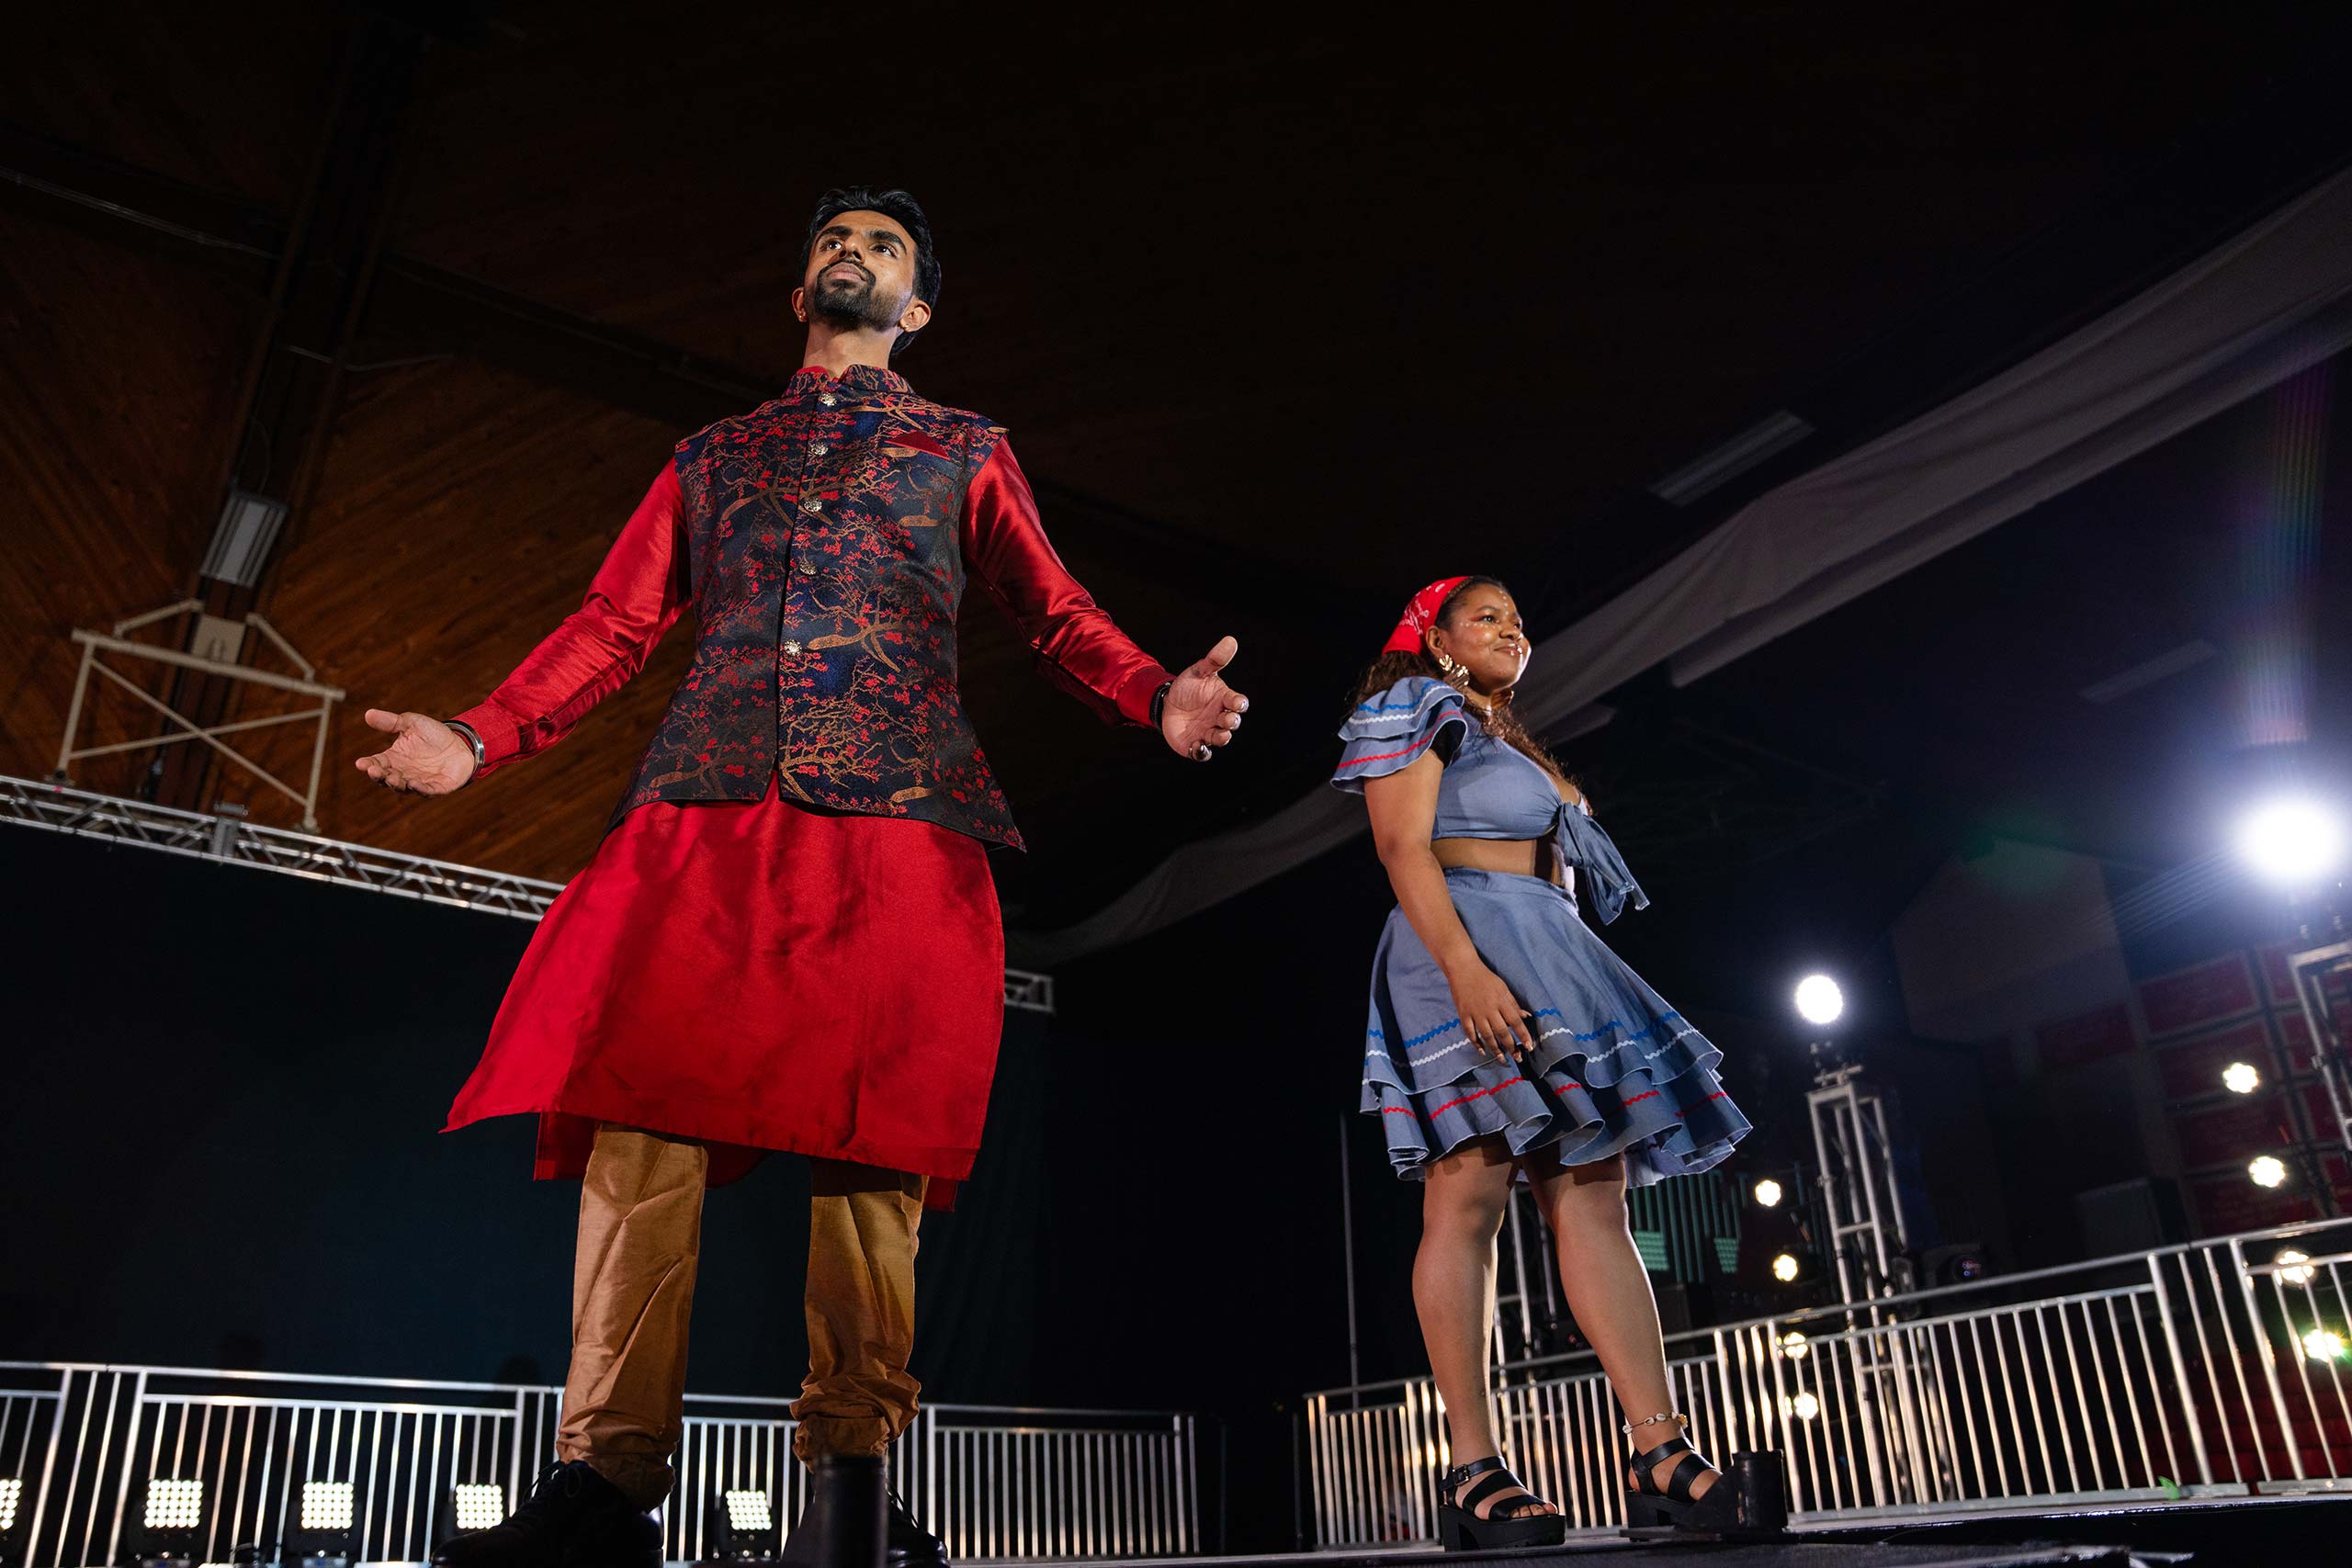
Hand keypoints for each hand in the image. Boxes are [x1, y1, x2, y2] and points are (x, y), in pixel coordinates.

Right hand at [354, 708, 475, 795]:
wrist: (461, 744)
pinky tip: (414, 784)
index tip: (360, 763)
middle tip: (374, 771)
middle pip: (386, 778)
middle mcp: (403, 773)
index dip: (368, 764)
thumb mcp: (411, 723)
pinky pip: (427, 791)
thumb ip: (391, 722)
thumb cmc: (433, 735)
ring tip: (392, 778)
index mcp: (394, 759)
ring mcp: (419, 782)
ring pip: (404, 787)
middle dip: (379, 776)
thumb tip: (368, 714)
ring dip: (396, 784)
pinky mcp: (437, 787)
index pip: (376, 763)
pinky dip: (420, 789)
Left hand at [1161, 635, 1248, 761]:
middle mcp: (1220, 717)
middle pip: (1232, 723)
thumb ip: (1214, 660)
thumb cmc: (1188, 687)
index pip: (1237, 703)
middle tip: (1227, 720)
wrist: (1167, 703)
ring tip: (1217, 736)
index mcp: (1224, 700)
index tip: (1236, 702)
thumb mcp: (1198, 671)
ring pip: (1220, 738)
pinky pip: (1202, 752)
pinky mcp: (1195, 744)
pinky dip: (1201, 752)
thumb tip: (1230, 640)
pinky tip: (1197, 747)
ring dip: (1221, 738)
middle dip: (1231, 722)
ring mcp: (1209, 732)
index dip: (1238, 704)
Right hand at [1446, 961, 1535, 1063]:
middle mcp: (1489, 1009)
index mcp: (1501, 1001)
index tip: (1529, 1047)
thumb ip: (1514, 1003)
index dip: (1523, 1035)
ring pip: (1486, 1035)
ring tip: (1502, 1059)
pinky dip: (1476, 1042)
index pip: (1515, 1021)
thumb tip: (1526, 1016)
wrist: (1463, 969)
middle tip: (1517, 1057)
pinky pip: (1470, 1032)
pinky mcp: (1463, 1014)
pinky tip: (1482, 1050)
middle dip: (1511, 1046)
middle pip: (1502, 1031)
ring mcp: (1475, 1012)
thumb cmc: (1485, 978)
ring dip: (1495, 1048)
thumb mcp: (1503, 987)